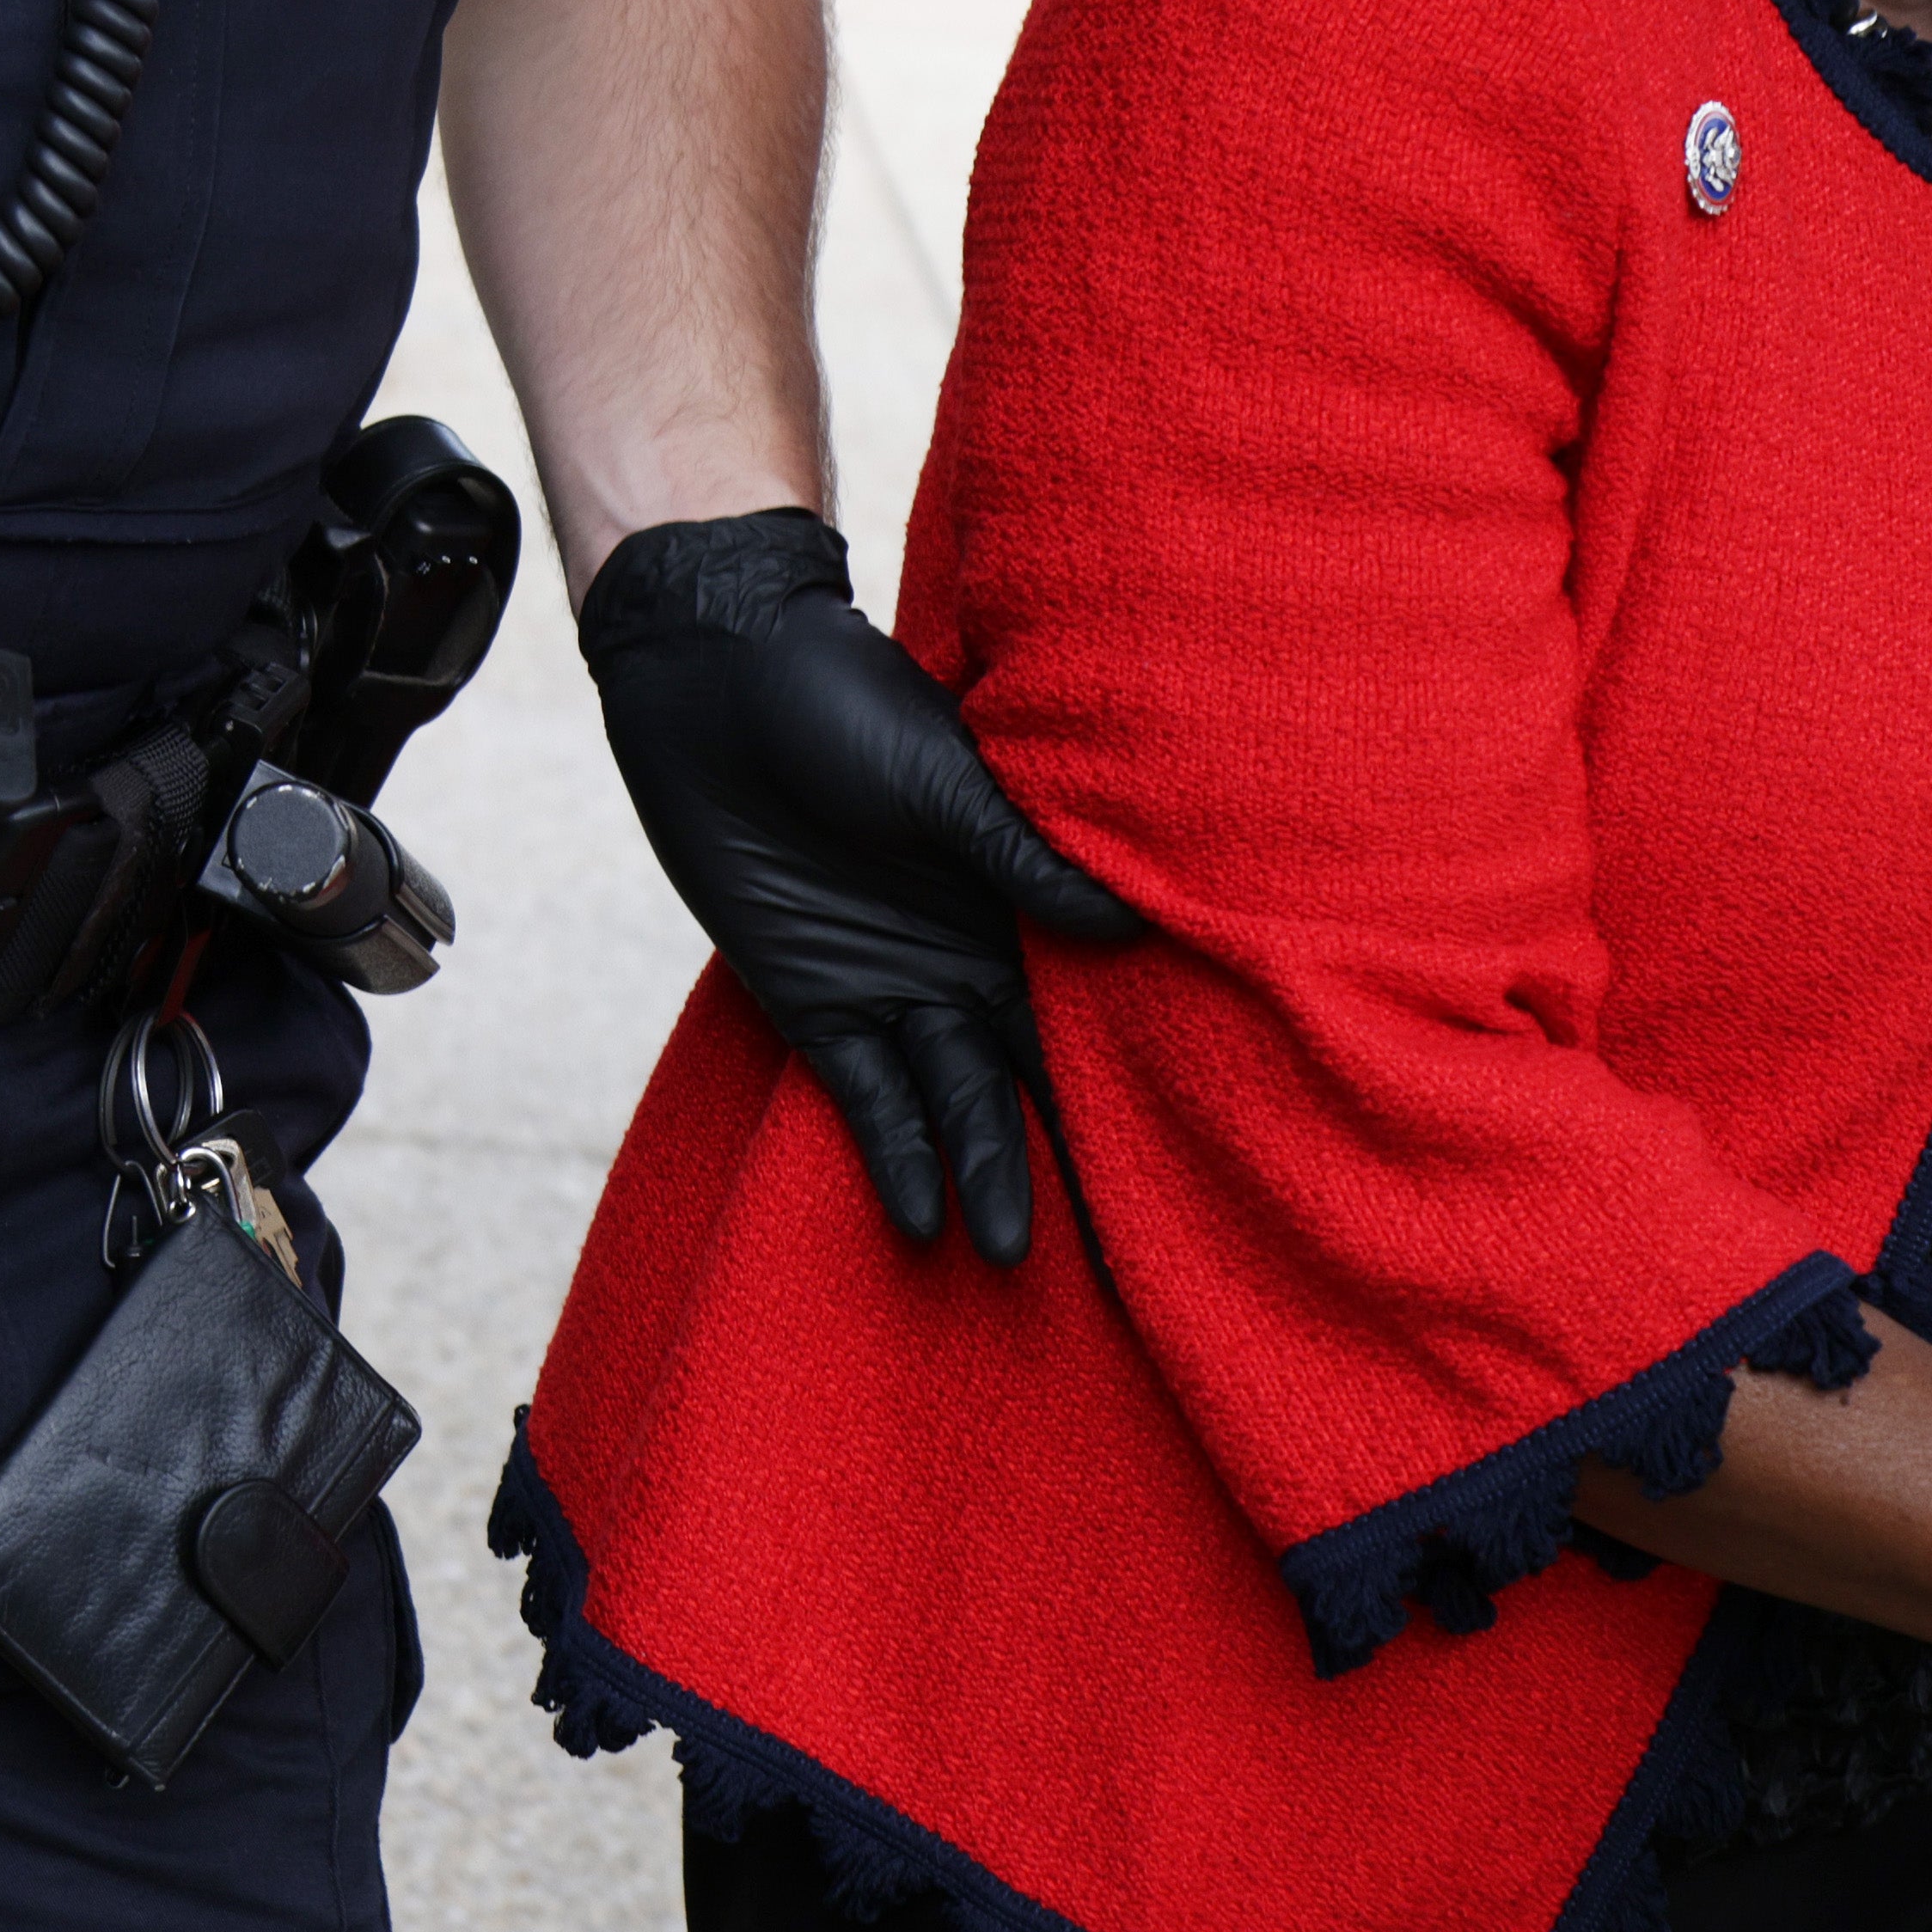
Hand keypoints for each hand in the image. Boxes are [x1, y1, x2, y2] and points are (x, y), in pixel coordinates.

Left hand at [580, 509, 1142, 1265]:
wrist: (719, 675)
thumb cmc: (845, 699)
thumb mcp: (947, 774)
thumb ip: (1024, 854)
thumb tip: (1131, 927)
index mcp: (1023, 898)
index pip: (1098, 1006)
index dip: (1148, 1074)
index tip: (1211, 1145)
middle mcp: (972, 958)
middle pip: (1037, 1079)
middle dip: (1079, 1161)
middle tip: (1127, 1252)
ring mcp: (896, 987)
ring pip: (958, 1105)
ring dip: (987, 1176)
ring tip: (1013, 1256)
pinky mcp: (816, 1005)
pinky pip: (866, 1100)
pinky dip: (896, 1160)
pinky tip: (928, 1226)